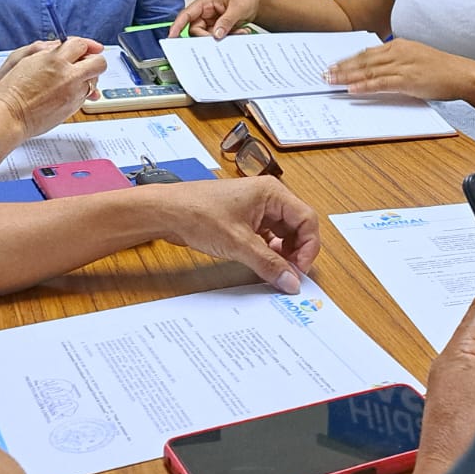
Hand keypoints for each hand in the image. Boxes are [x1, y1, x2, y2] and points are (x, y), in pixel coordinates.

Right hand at [0, 36, 104, 136]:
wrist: (10, 115)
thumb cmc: (14, 88)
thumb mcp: (29, 59)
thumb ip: (52, 51)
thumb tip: (69, 46)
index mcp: (56, 60)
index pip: (81, 45)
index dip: (85, 45)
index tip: (86, 47)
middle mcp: (69, 76)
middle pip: (98, 62)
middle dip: (95, 60)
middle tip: (84, 63)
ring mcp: (73, 93)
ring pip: (94, 80)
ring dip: (87, 77)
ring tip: (70, 79)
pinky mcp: (73, 108)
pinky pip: (85, 95)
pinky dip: (80, 91)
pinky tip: (65, 91)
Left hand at [157, 177, 319, 291]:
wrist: (166, 212)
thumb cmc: (197, 213)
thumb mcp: (238, 243)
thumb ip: (268, 264)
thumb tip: (291, 281)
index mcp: (272, 192)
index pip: (307, 219)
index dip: (309, 247)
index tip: (300, 269)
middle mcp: (267, 198)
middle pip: (297, 227)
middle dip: (296, 252)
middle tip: (289, 275)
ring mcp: (255, 209)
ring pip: (282, 234)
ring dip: (281, 254)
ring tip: (274, 272)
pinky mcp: (244, 220)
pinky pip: (266, 237)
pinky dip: (268, 252)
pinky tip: (261, 265)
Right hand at [169, 0, 267, 38]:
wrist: (259, 0)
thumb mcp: (238, 7)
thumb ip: (227, 21)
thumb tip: (216, 34)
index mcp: (206, 2)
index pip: (186, 14)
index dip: (177, 25)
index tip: (172, 36)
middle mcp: (206, 12)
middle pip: (196, 30)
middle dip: (208, 37)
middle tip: (221, 39)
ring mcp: (212, 21)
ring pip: (208, 36)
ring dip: (222, 38)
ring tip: (238, 33)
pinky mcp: (219, 28)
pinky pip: (217, 38)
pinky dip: (228, 38)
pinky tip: (240, 32)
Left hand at [322, 38, 471, 100]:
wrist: (462, 74)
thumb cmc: (441, 68)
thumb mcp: (416, 57)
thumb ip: (397, 59)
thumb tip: (378, 68)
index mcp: (398, 45)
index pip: (367, 52)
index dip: (348, 59)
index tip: (333, 64)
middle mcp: (397, 52)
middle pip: (363, 60)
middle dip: (341, 67)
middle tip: (324, 73)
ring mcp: (402, 65)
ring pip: (368, 71)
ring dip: (347, 77)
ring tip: (331, 81)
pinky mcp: (408, 79)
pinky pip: (381, 83)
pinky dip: (365, 86)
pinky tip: (352, 90)